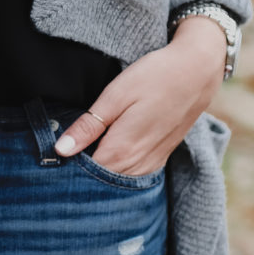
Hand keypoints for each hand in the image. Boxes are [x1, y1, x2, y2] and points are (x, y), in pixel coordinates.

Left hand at [53, 16, 226, 174]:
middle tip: (67, 154)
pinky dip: (119, 170)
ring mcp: (152, 163)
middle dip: (82, 173)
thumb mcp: (114, 96)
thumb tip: (60, 150)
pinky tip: (110, 153)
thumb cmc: (154, 77)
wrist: (198, 72)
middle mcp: (137, 164)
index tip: (56, 156)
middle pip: (101, 182)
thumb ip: (88, 127)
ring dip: (101, 173)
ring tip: (86, 152)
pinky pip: (134, 175)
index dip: (67, 168)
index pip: (84, 175)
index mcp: (121, 150)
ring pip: (118, 180)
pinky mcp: (161, 158)